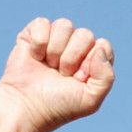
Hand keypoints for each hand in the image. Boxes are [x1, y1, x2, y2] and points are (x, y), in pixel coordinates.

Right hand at [0, 17, 114, 131]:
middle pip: (85, 34)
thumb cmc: (57, 107)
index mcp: (91, 62)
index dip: (91, 62)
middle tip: (61, 75)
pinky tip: (35, 57)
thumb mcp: (90, 100)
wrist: (24, 108)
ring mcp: (54, 40)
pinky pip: (43, 23)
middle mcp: (74, 48)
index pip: (103, 46)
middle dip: (72, 57)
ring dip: (55, 49)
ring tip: (48, 66)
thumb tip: (99, 47)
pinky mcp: (34, 35)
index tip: (78, 79)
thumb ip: (107, 77)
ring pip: (65, 25)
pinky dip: (39, 42)